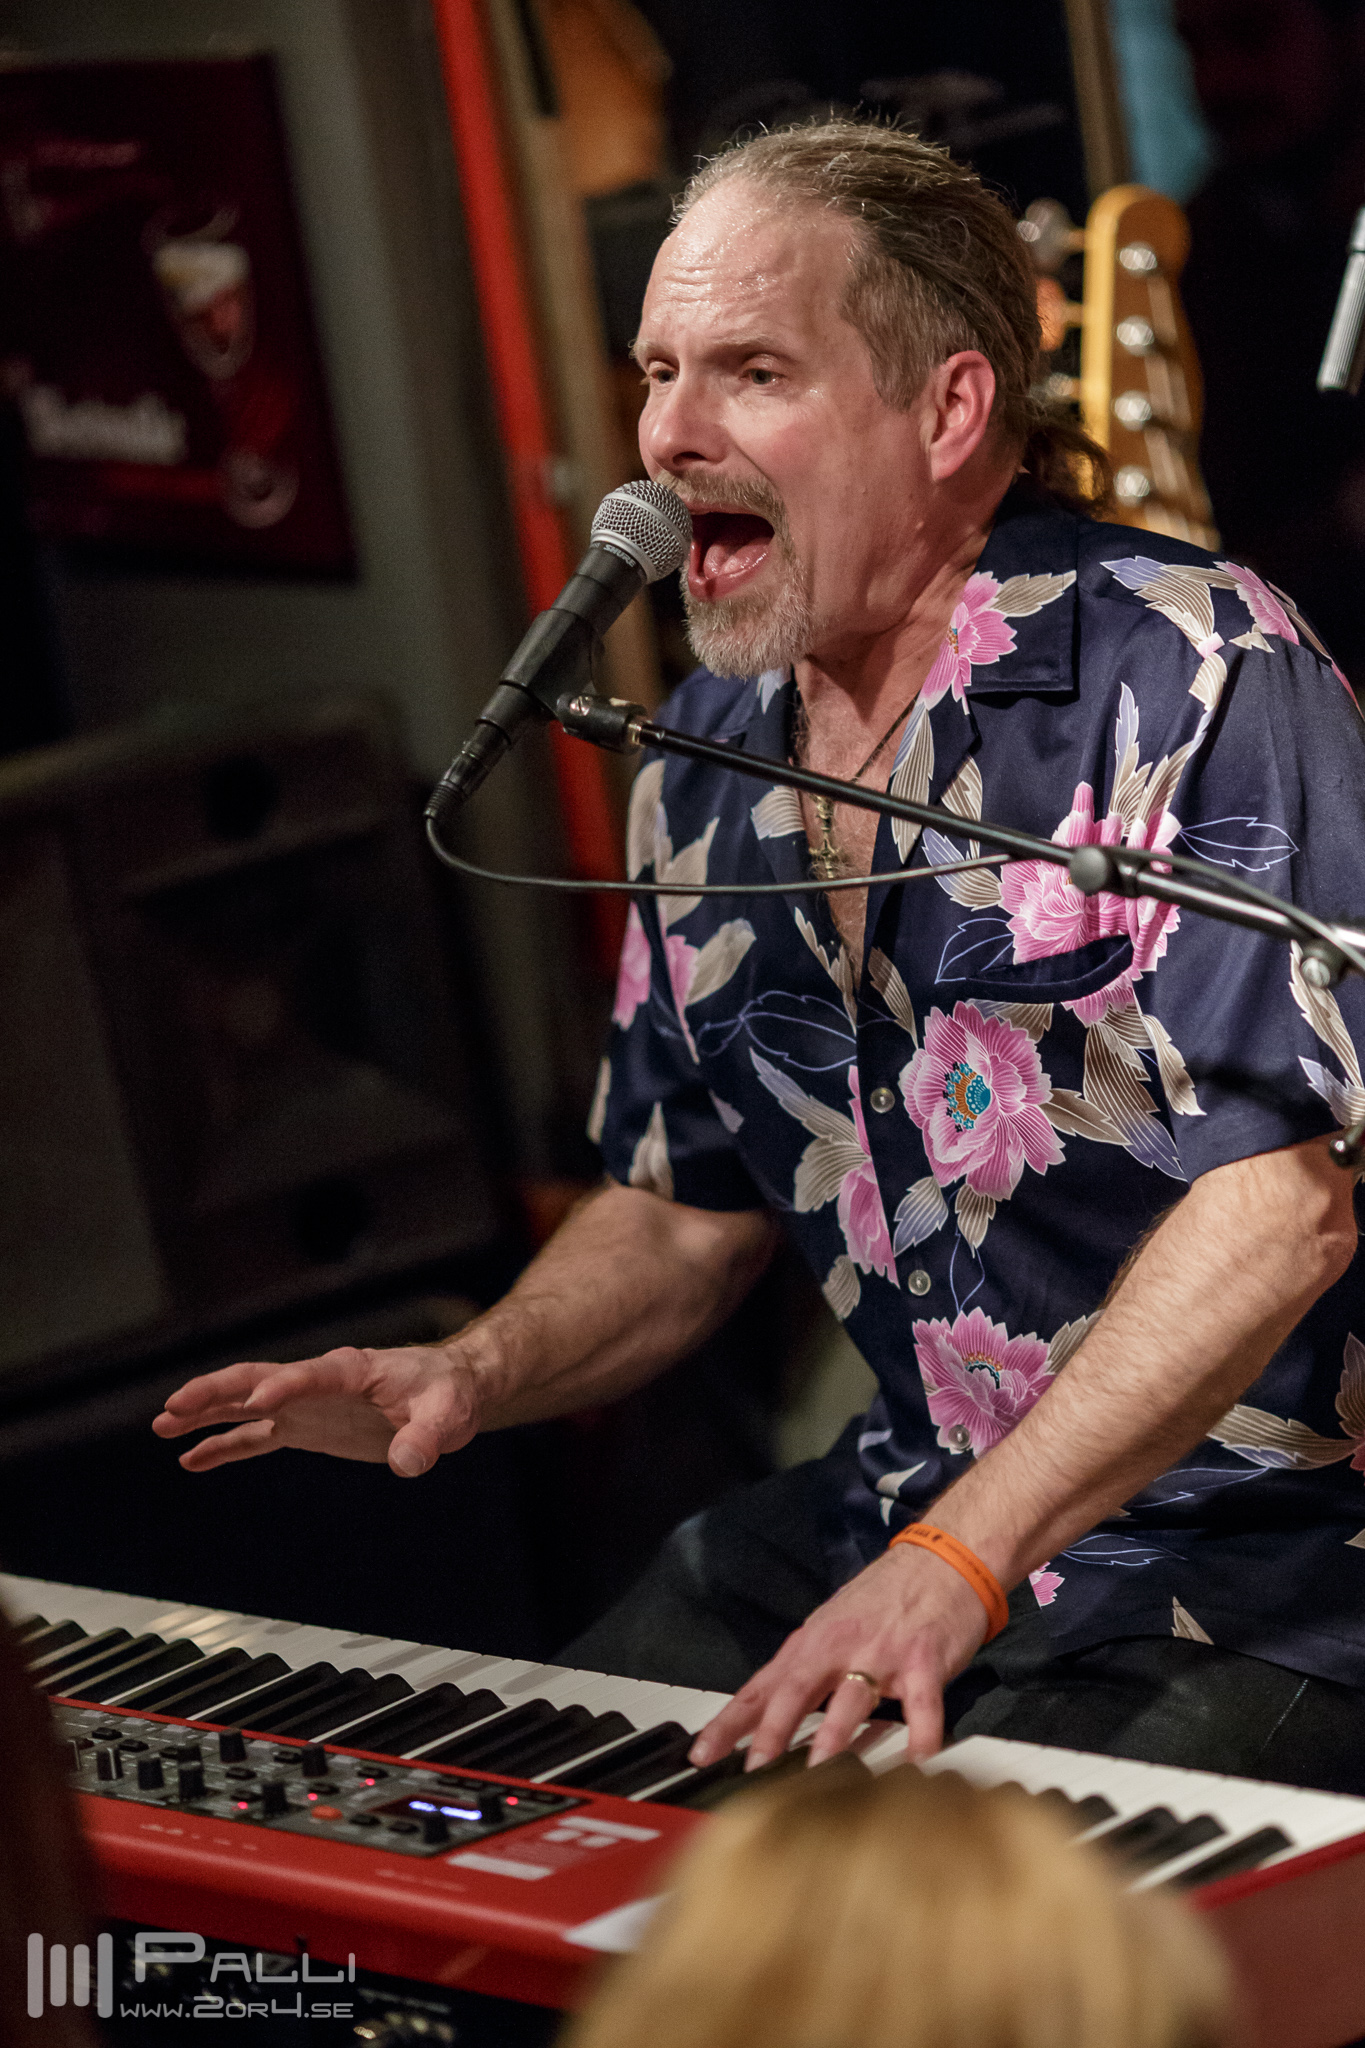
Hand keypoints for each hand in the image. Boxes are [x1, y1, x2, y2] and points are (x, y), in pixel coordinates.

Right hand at [151, 1342, 481, 1478]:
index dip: (284, 1387)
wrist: (448, 1391)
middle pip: (256, 1379)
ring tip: (162, 1426)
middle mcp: (318, 1382)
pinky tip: (193, 1458)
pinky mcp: (306, 1427)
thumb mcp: (447, 1414)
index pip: (309, 1374)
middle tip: (174, 1407)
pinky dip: (225, 1446)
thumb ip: (426, 1437)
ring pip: (245, 1405)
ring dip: (205, 1414)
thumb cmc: (449, 1392)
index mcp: (351, 1369)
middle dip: (215, 1392)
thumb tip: (409, 1463)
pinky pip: (256, 1437)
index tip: (259, 1404)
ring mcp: (307, 1405)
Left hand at [688, 1542, 991, 1771]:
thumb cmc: (885, 1599)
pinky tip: (914, 1764)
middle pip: (796, 1689)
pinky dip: (919, 1738)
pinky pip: (922, 1708)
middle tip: (754, 1766)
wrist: (942, 1559)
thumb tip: (767, 1719)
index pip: (761, 1687)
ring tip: (817, 1771)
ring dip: (834, 1735)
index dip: (730, 1722)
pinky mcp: (925, 1663)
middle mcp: (840, 1646)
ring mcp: (883, 1655)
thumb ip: (805, 1672)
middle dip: (772, 1729)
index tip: (701, 1754)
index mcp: (812, 1643)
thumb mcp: (833, 1627)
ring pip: (852, 1697)